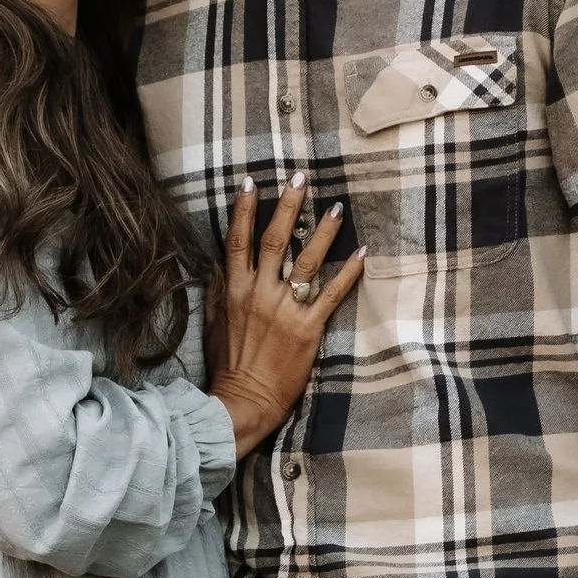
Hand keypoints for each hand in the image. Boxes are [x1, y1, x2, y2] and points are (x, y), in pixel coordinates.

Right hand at [209, 178, 364, 453]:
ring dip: (323, 231)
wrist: (243, 400)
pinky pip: (332, 294)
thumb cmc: (227, 365)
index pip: (238, 240)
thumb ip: (219, 290)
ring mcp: (285, 310)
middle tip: (300, 178)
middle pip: (275, 240)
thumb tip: (220, 264)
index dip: (244, 209)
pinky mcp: (308, 329)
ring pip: (306, 261)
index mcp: (234, 290)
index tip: (251, 182)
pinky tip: (362, 253)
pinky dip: (349, 273)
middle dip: (288, 206)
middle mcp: (259, 294)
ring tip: (336, 207)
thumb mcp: (214, 322)